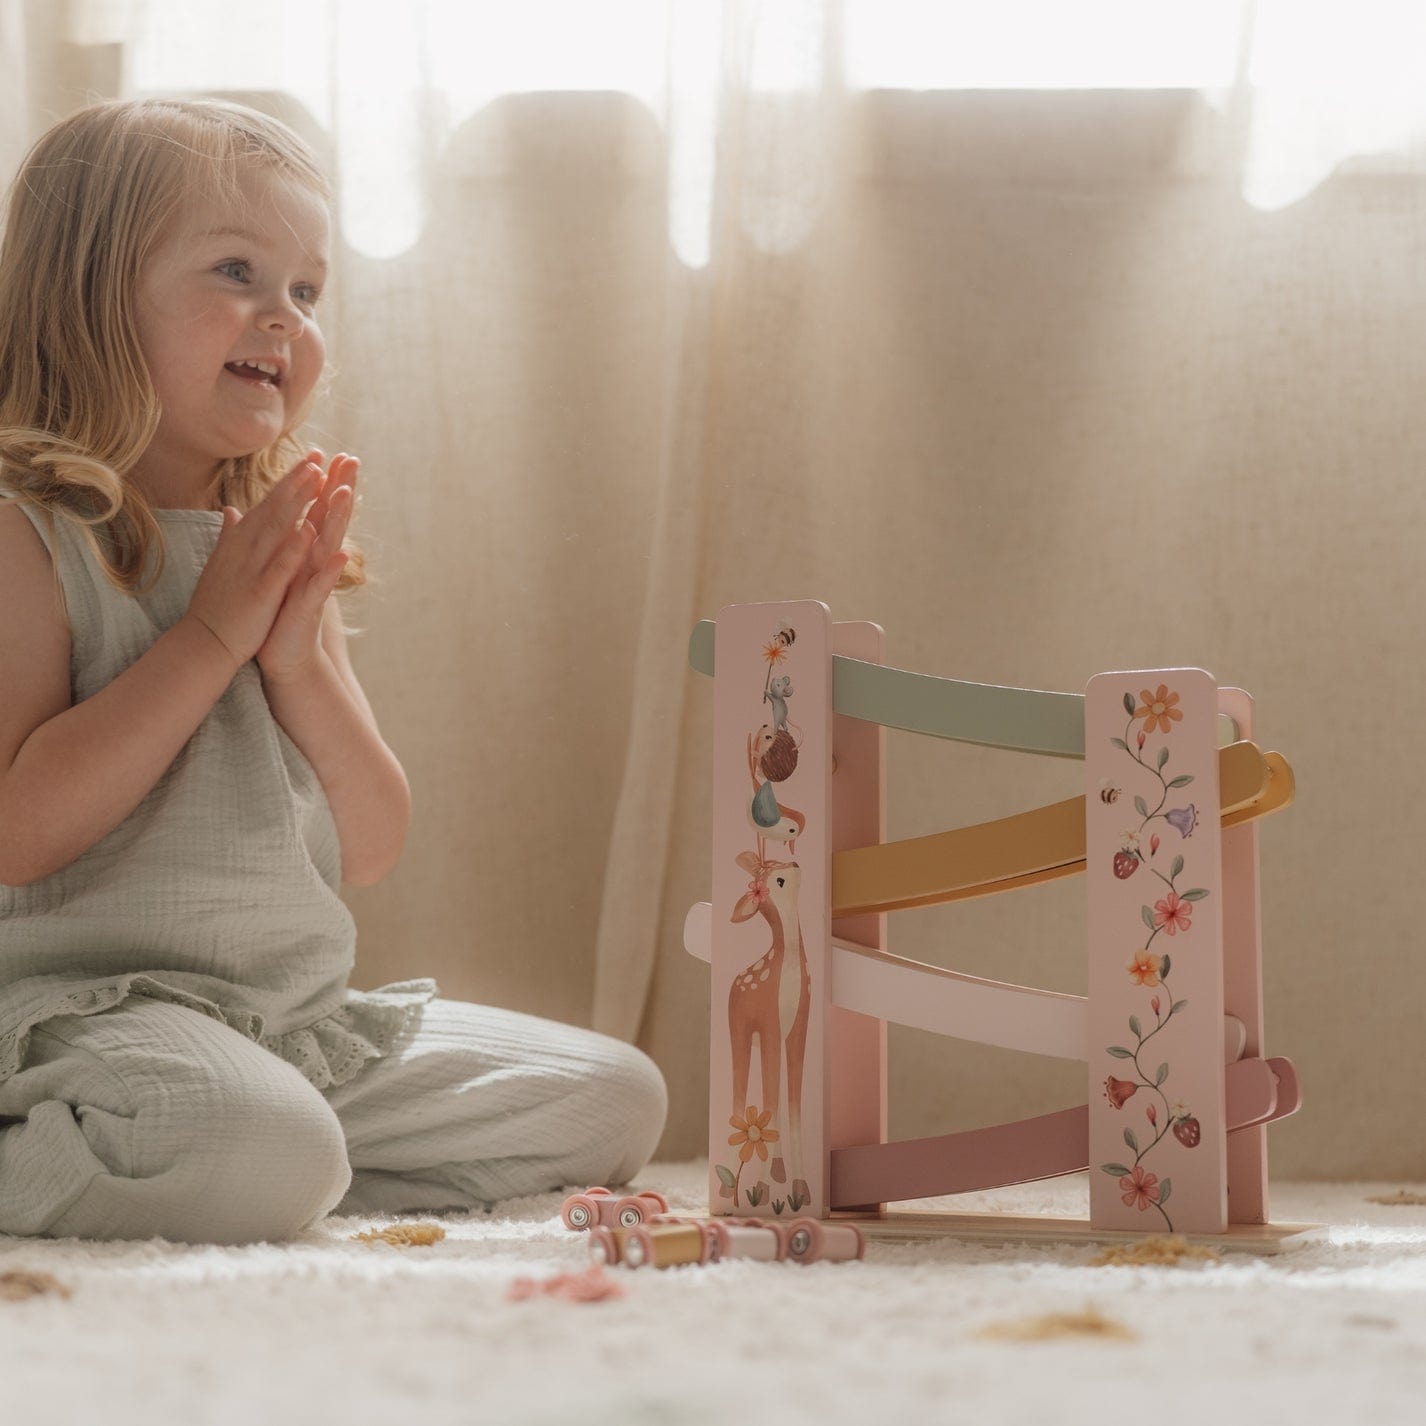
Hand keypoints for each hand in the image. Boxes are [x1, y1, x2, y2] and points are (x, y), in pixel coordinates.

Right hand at [182, 455, 323, 667]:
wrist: (204, 642)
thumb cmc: (217, 604)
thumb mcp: (223, 562)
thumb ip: (230, 534)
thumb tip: (231, 510)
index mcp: (240, 542)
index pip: (268, 505)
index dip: (289, 481)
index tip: (310, 459)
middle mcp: (244, 548)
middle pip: (274, 508)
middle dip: (296, 481)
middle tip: (318, 455)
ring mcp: (252, 568)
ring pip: (277, 528)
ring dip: (297, 501)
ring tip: (318, 478)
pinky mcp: (260, 591)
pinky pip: (279, 566)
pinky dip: (293, 548)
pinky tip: (309, 529)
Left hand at [255, 450, 358, 685]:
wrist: (283, 654)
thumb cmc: (280, 613)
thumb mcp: (281, 570)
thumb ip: (285, 543)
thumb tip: (291, 518)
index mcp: (304, 553)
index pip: (318, 511)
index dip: (326, 483)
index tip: (333, 452)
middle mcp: (315, 563)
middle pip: (332, 520)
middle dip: (342, 489)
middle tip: (353, 459)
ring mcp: (315, 583)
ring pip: (330, 545)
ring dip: (339, 520)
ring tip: (347, 493)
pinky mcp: (310, 607)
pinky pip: (322, 586)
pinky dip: (331, 571)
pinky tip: (342, 554)